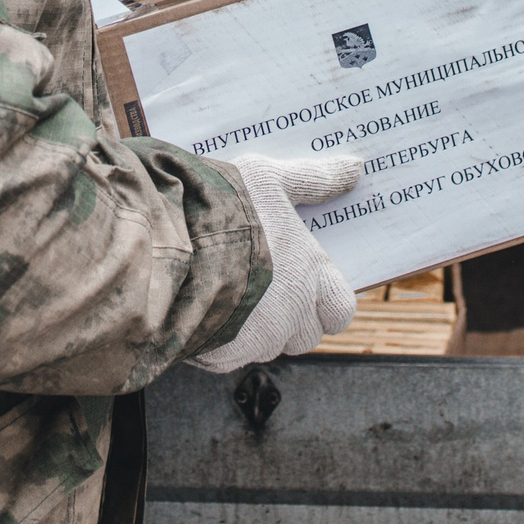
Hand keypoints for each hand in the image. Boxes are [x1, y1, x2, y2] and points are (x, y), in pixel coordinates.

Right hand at [188, 153, 363, 371]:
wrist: (168, 242)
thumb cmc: (225, 206)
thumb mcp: (269, 178)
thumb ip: (313, 179)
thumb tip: (355, 167)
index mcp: (309, 274)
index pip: (341, 309)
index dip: (329, 303)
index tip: (312, 289)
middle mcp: (291, 313)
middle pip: (306, 336)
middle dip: (291, 322)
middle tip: (267, 293)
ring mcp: (257, 339)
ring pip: (265, 347)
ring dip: (253, 332)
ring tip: (226, 295)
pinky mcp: (223, 355)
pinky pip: (227, 356)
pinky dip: (218, 341)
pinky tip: (199, 308)